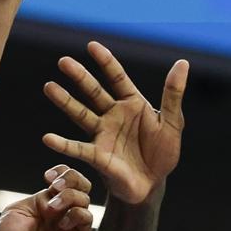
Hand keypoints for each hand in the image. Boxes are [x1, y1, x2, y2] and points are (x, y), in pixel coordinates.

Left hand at [0, 166, 94, 230]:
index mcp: (44, 203)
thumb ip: (39, 198)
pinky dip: (77, 215)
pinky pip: (87, 220)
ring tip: (52, 209)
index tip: (48, 176)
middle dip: (72, 179)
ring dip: (70, 197)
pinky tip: (62, 223)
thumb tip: (57, 193)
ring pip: (85, 200)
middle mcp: (60, 212)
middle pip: (80, 186)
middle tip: (55, 186)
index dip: (61, 172)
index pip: (63, 180)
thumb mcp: (17, 211)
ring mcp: (68, 226)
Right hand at [40, 43, 188, 204]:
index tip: (92, 46)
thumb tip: (182, 63)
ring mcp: (102, 134)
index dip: (105, 62)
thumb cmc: (162, 153)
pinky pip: (77, 149)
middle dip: (79, 76)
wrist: (153, 185)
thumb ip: (173, 94)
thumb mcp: (173, 123)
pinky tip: (48, 138)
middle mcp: (113, 115)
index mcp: (132, 104)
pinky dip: (63, 144)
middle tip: (63, 61)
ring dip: (65, 101)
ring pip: (80, 114)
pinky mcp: (97, 156)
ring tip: (49, 87)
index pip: (117, 77)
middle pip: (93, 92)